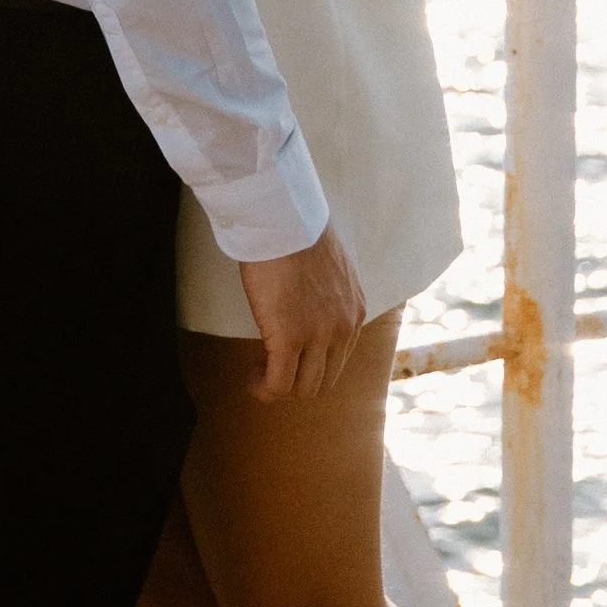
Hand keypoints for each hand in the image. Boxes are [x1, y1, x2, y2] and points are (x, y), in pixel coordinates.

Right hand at [237, 224, 366, 403]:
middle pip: (324, 380)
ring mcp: (319, 336)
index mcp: (354, 311)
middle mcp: (343, 328)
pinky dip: (263, 388)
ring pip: (303, 388)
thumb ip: (328, 294)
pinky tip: (252, 377)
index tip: (289, 353)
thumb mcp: (329, 267)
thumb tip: (310, 303)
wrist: (281, 218)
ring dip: (280, 386)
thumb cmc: (296, 230)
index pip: (339, 359)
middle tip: (272, 364)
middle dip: (297, 379)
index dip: (310, 363)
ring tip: (260, 372)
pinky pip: (278, 384)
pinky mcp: (289, 339)